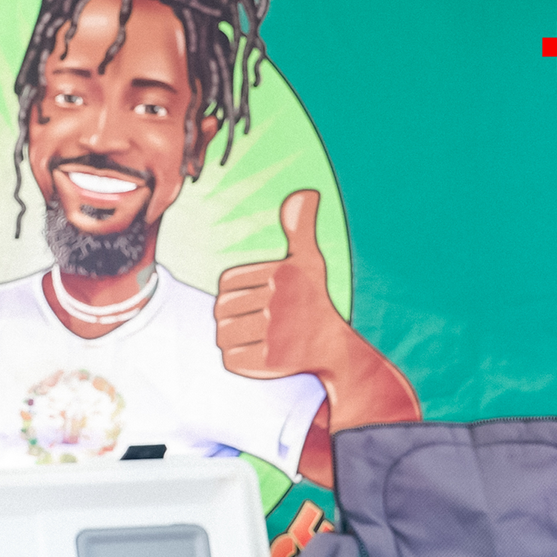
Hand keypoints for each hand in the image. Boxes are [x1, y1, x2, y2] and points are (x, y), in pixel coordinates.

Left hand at [214, 190, 356, 380]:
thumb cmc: (315, 300)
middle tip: (259, 320)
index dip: (236, 292)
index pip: (225, 283)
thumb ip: (300, 227)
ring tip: (258, 336)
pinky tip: (259, 353)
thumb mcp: (309, 260)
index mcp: (280, 274)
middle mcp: (278, 303)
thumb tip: (304, 193)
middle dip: (234, 315)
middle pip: (221, 309)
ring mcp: (273, 335)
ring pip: (223, 334)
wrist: (335, 348)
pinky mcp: (267, 363)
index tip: (259, 298)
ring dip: (234, 337)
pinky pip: (229, 358)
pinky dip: (238, 358)